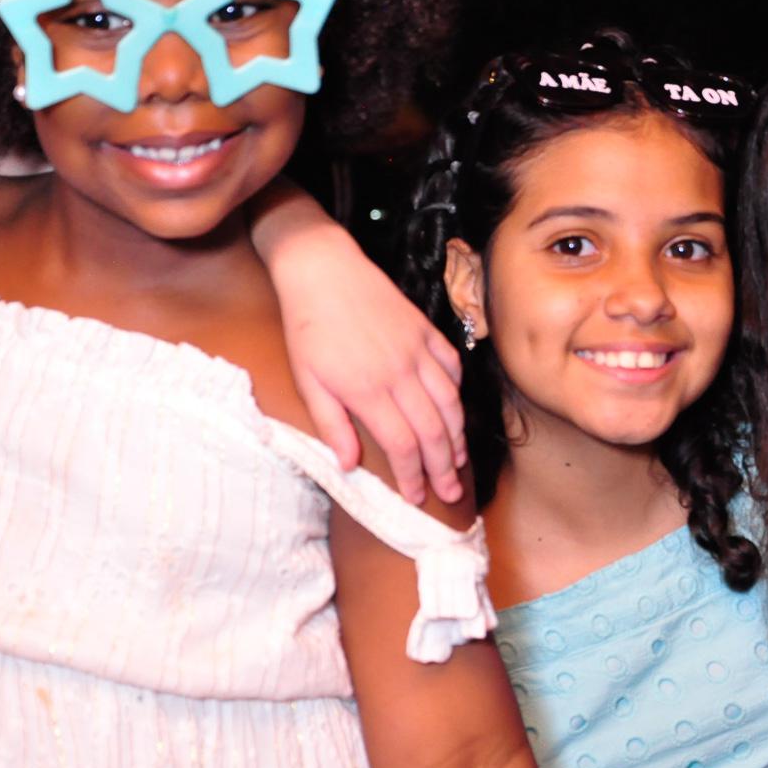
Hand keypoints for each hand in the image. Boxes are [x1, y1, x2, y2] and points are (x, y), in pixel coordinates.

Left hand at [251, 181, 466, 502]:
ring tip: (459, 461)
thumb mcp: (308, 380)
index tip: (416, 497)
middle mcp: (400, 373)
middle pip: (434, 431)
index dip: (413, 475)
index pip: (403, 445)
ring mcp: (418, 350)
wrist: (324, 271)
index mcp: (368, 390)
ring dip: (458, 437)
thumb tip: (348, 466)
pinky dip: (458, 393)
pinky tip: (455, 410)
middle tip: (451, 493)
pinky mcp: (425, 331)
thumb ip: (332, 425)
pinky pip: (452, 368)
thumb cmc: (308, 328)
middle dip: (444, 468)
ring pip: (450, 403)